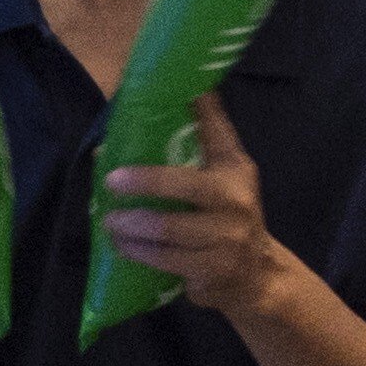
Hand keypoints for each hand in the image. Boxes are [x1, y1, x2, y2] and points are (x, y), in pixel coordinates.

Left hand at [100, 97, 294, 314]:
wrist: (256, 274)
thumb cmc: (226, 221)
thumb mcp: (221, 185)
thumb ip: (187, 161)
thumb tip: (123, 137)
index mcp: (236, 170)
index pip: (219, 133)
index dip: (201, 111)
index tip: (181, 91)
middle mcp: (235, 198)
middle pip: (187, 185)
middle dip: (147, 181)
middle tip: (112, 180)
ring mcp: (226, 235)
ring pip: (169, 227)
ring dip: (131, 224)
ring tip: (109, 220)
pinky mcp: (212, 267)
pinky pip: (165, 258)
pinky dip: (137, 251)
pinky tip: (121, 246)